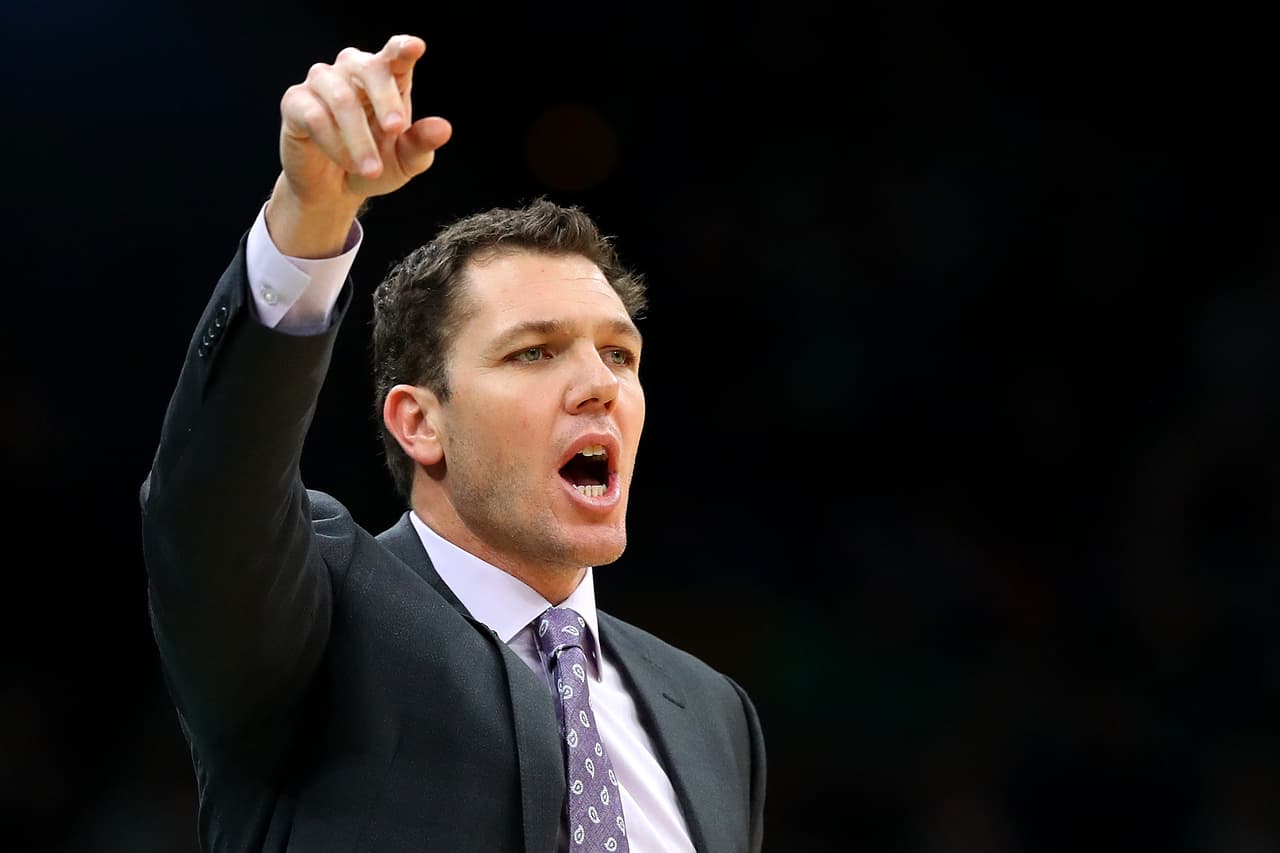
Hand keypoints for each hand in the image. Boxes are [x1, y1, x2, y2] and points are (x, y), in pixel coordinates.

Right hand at [268, 34, 452, 255]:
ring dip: (359, 138)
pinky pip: (315, 117)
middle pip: (369, 68)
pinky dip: (334, 144)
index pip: (395, 55)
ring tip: (371, 169)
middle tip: (396, 129)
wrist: (335, 190)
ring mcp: (322, 83)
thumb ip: (421, 143)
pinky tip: (346, 163)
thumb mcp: (405, 161)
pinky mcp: (295, 102)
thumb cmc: (375, 165)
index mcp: (387, 78)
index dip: (403, 48)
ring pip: (341, 98)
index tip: (415, 47)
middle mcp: (353, 72)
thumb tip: (444, 128)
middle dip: (385, 99)